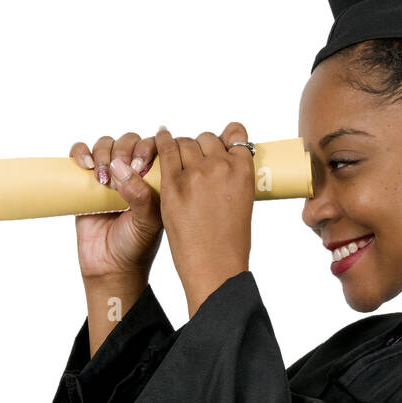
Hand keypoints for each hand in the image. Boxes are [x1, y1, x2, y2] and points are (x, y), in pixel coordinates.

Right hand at [70, 131, 162, 283]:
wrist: (110, 267)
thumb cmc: (135, 246)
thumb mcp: (146, 223)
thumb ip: (141, 196)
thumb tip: (121, 167)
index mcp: (155, 179)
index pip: (154, 147)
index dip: (146, 148)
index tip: (139, 165)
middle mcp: (133, 173)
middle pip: (128, 141)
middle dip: (122, 151)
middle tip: (117, 178)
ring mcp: (109, 175)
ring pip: (105, 144)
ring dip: (102, 152)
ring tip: (101, 179)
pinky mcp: (85, 182)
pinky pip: (81, 154)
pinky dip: (80, 152)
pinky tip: (85, 165)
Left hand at [155, 121, 253, 315]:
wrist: (214, 267)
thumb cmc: (230, 243)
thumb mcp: (242, 205)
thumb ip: (231, 181)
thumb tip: (220, 167)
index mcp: (243, 170)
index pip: (235, 134)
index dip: (225, 138)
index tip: (219, 145)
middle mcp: (220, 166)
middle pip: (205, 138)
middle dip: (199, 146)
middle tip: (193, 161)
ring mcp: (195, 174)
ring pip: (184, 143)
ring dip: (179, 147)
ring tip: (174, 157)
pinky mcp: (172, 186)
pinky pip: (163, 152)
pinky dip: (160, 143)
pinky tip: (158, 139)